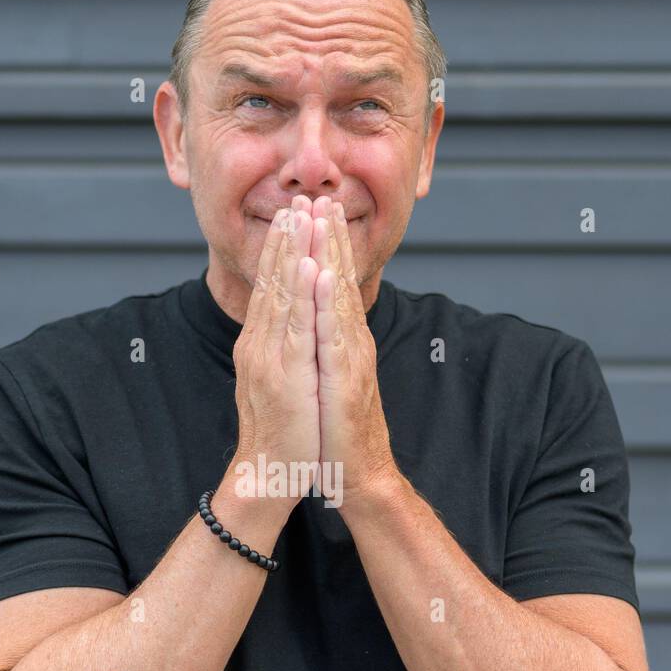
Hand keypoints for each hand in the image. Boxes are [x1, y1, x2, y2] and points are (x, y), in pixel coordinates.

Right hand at [229, 198, 319, 504]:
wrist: (269, 474)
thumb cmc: (280, 433)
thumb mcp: (278, 383)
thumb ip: (278, 352)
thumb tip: (285, 328)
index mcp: (260, 345)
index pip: (269, 288)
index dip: (280, 250)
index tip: (291, 214)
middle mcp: (259, 345)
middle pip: (272, 282)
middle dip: (285, 238)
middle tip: (296, 199)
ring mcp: (270, 357)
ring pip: (282, 295)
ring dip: (292, 252)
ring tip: (301, 216)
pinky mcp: (286, 374)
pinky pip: (295, 326)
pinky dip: (301, 293)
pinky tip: (308, 266)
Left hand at [310, 196, 398, 509]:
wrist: (357, 473)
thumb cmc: (338, 429)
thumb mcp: (327, 378)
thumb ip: (324, 346)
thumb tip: (313, 320)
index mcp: (342, 340)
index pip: (333, 284)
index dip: (325, 246)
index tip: (314, 208)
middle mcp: (350, 343)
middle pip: (340, 282)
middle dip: (330, 238)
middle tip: (322, 196)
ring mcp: (350, 359)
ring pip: (340, 299)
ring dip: (332, 256)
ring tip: (323, 220)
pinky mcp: (346, 380)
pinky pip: (336, 334)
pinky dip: (331, 303)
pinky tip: (325, 276)